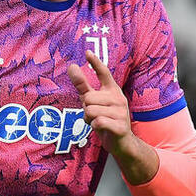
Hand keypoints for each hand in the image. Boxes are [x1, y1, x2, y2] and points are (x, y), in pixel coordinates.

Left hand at [68, 51, 157, 182]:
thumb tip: (72, 66)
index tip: (87, 52)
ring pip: (91, 110)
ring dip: (89, 119)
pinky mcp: (121, 126)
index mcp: (112, 90)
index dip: (95, 63)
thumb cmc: (106, 119)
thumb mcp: (93, 101)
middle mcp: (119, 98)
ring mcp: (121, 112)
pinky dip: (95, 126)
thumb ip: (83, 85)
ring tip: (98, 122)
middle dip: (86, 109)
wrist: (122, 143)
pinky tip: (101, 128)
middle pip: (88, 97)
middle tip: (94, 115)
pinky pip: (98, 122)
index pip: (104, 73)